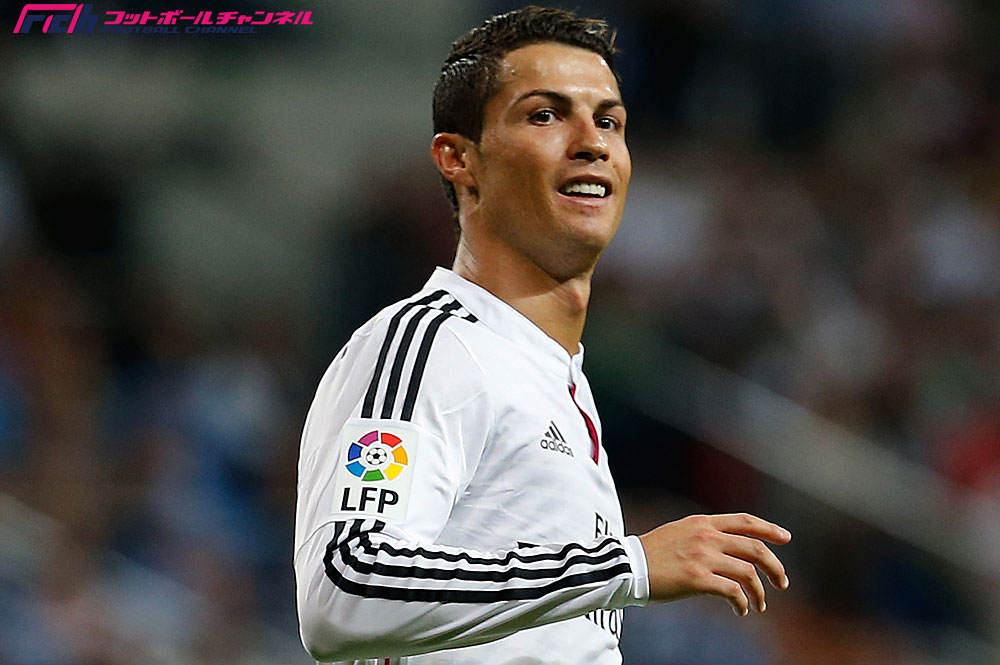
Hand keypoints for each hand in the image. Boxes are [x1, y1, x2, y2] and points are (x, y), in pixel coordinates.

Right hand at [638, 513, 790, 615]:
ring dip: (760, 592)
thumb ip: (704, 534)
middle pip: (755, 548)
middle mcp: (706, 537)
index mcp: (703, 523)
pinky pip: (732, 592)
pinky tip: (740, 611)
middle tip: (782, 583)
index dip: (769, 529)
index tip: (785, 537)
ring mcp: (702, 557)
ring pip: (748, 573)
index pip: (745, 521)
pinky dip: (742, 603)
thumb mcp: (680, 532)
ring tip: (760, 604)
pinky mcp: (697, 579)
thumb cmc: (652, 553)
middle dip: (775, 567)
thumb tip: (729, 546)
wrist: (627, 566)